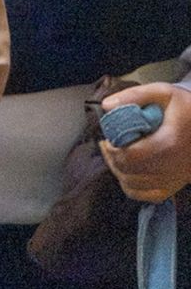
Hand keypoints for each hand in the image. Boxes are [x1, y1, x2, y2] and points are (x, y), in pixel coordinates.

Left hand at [100, 81, 190, 202]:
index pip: (129, 155)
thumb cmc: (187, 109)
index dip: (112, 149)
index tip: (107, 138)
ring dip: (118, 171)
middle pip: (128, 171)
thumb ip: (134, 96)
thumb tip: (106, 106)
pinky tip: (128, 172)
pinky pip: (147, 196)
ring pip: (134, 186)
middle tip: (108, 145)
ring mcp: (175, 180)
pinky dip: (131, 187)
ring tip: (116, 155)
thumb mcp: (163, 93)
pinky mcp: (176, 187)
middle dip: (112, 158)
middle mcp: (172, 166)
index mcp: (169, 143)